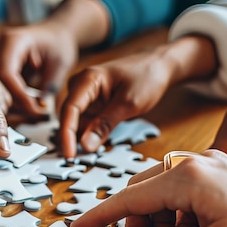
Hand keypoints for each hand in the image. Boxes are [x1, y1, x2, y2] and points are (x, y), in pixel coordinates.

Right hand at [0, 22, 77, 116]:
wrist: (55, 35)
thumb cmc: (59, 45)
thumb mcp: (61, 64)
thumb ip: (50, 85)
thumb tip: (39, 107)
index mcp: (13, 40)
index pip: (7, 73)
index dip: (19, 95)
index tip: (35, 109)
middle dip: (18, 103)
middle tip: (38, 115)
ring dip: (17, 104)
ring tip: (37, 111)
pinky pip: (1, 89)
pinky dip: (16, 100)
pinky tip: (30, 106)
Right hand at [59, 35, 217, 158]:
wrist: (160, 65)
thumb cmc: (147, 77)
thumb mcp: (129, 104)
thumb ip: (105, 124)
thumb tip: (85, 145)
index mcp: (88, 79)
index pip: (70, 109)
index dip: (67, 134)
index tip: (70, 154)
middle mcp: (82, 85)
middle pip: (69, 116)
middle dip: (70, 137)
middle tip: (74, 160)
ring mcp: (86, 94)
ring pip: (76, 121)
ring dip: (79, 137)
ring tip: (83, 155)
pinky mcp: (93, 103)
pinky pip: (86, 121)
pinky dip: (89, 133)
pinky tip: (93, 144)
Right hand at [70, 150, 226, 226]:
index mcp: (189, 177)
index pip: (130, 196)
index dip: (101, 214)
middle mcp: (195, 162)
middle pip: (143, 190)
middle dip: (136, 220)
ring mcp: (209, 164)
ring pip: (161, 189)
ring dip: (159, 217)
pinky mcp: (219, 172)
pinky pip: (181, 189)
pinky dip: (177, 211)